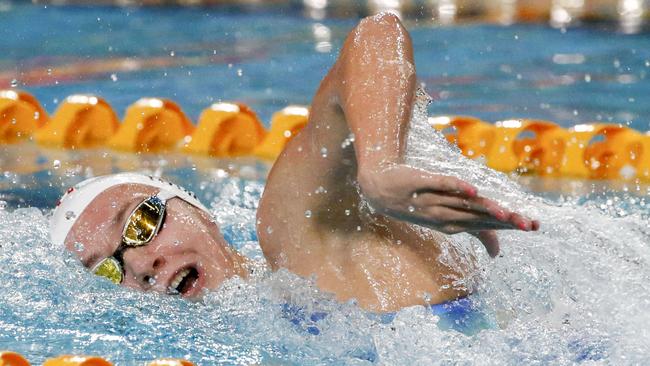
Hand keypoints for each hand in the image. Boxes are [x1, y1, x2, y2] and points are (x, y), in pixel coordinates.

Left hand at [358, 164, 539, 256]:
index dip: (510, 226)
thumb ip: (476, 231)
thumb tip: (497, 254)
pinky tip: (471, 189)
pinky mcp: (419, 182)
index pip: (486, 225)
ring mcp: (431, 200)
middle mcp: (443, 215)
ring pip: (460, 206)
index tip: (533, 226)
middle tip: (527, 224)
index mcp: (453, 223)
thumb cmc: (420, 204)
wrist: (379, 188)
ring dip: (482, 209)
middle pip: (477, 217)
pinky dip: (454, 187)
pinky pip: (438, 185)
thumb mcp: (449, 218)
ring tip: (503, 212)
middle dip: (502, 221)